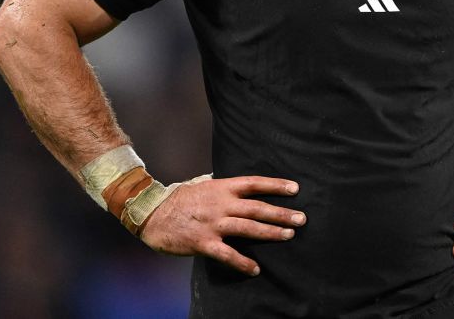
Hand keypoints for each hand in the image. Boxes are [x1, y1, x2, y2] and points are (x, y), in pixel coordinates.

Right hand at [140, 174, 305, 275]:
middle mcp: (221, 204)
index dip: (275, 185)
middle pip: (257, 208)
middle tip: (301, 218)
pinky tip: (256, 269)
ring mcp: (213, 224)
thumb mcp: (201, 183)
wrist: (151, 213)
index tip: (295, 189)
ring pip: (247, 228)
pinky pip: (227, 254)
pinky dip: (242, 262)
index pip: (253, 184)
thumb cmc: (178, 198)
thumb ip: (221, 185)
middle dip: (280, 213)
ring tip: (289, 236)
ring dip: (270, 233)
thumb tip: (238, 184)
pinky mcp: (203, 243)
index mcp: (221, 188)